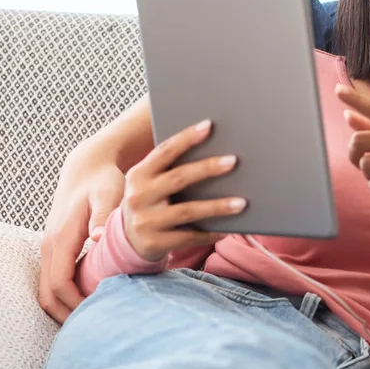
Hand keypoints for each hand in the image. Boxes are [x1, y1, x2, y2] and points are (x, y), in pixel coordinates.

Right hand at [39, 155, 125, 323]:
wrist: (88, 167)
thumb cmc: (102, 180)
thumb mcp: (108, 194)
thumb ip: (104, 217)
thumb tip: (98, 239)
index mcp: (60, 239)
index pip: (59, 285)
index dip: (76, 305)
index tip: (99, 315)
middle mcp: (49, 246)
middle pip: (47, 296)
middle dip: (68, 315)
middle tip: (96, 328)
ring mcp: (49, 249)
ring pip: (47, 291)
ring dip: (65, 308)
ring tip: (93, 320)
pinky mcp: (56, 250)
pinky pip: (54, 281)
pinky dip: (66, 297)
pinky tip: (90, 302)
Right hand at [119, 118, 247, 264]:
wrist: (127, 240)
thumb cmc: (150, 202)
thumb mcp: (150, 183)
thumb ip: (170, 169)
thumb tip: (215, 153)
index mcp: (138, 174)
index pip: (164, 151)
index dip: (186, 138)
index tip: (209, 126)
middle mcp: (139, 196)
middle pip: (178, 178)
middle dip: (207, 168)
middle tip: (233, 161)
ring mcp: (146, 221)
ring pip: (188, 210)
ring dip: (217, 206)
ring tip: (242, 202)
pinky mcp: (154, 242)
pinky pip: (189, 236)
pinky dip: (210, 233)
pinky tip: (228, 229)